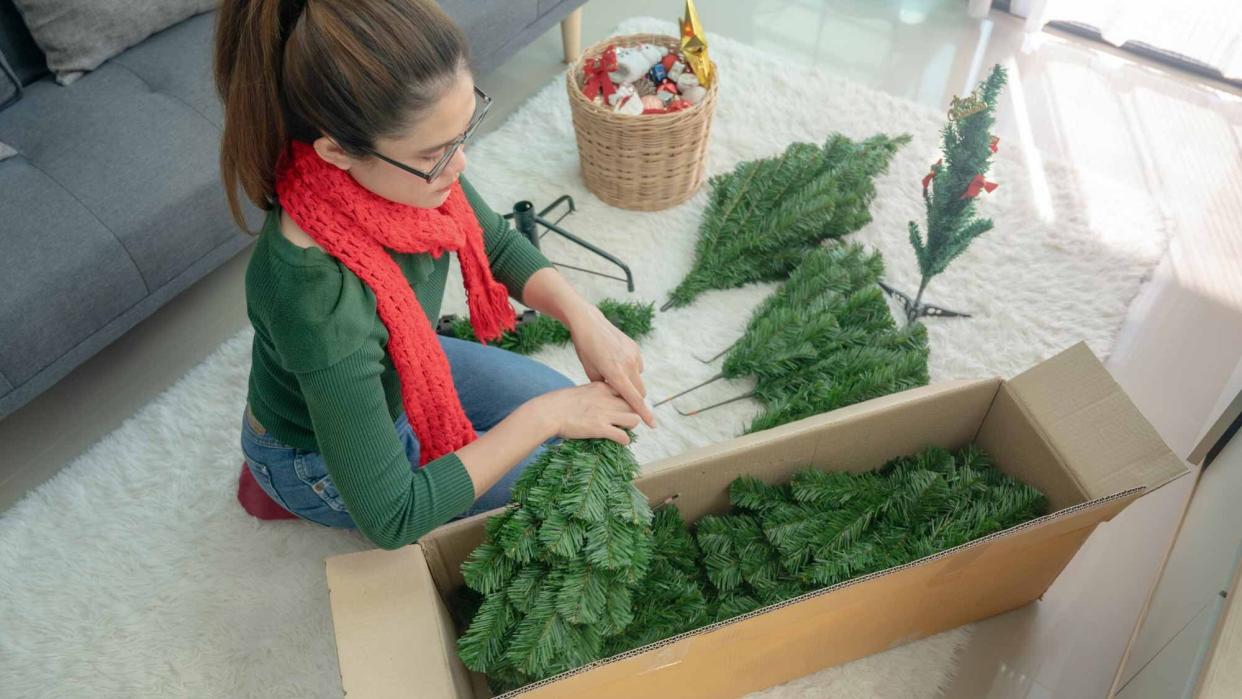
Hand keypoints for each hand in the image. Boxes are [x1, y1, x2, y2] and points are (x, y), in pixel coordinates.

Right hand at [530, 382, 642, 444]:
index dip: (628, 400)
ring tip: (624, 430)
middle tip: (626, 421)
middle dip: (632, 413)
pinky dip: (624, 440)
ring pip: (634, 419)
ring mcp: (604, 413)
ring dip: (631, 426)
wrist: (547, 413)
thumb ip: (593, 395)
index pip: (626, 390)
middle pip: (633, 405)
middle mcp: (606, 398)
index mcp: (601, 387)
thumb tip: (599, 402)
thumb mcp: (580, 391)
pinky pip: (623, 436)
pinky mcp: (600, 429)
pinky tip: (621, 441)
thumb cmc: (558, 403)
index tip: (625, 407)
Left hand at [568, 306, 655, 427]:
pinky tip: (616, 361)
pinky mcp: (635, 348)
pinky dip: (631, 370)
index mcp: (615, 374)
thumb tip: (615, 396)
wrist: (588, 322)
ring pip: (639, 379)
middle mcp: (628, 365)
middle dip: (633, 398)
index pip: (634, 400)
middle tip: (619, 397)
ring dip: (631, 383)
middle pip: (640, 392)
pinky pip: (638, 366)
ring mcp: (634, 355)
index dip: (644, 414)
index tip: (652, 425)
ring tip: (613, 374)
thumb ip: (605, 387)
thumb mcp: (590, 371)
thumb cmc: (585, 349)